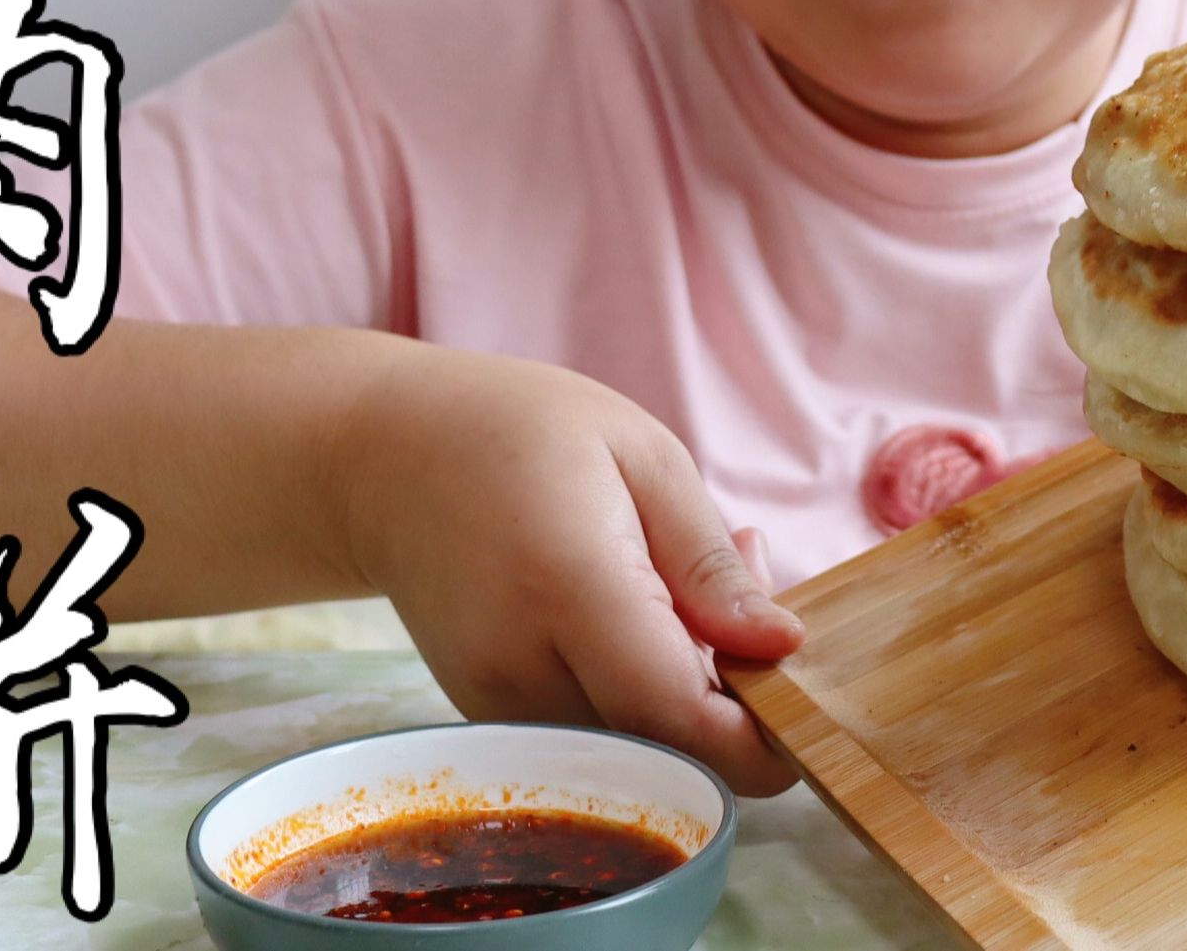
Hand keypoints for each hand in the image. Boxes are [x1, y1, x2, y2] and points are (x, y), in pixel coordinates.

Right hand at [333, 346, 806, 794]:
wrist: (381, 457)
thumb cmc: (521, 432)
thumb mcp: (642, 457)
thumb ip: (710, 563)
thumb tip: (783, 646)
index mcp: (570, 586)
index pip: (678, 715)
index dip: (756, 739)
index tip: (805, 711)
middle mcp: (520, 663)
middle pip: (661, 750)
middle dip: (733, 713)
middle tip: (746, 615)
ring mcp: (493, 701)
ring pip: (629, 753)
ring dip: (685, 708)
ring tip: (682, 601)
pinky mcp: (487, 716)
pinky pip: (591, 739)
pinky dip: (637, 705)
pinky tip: (638, 626)